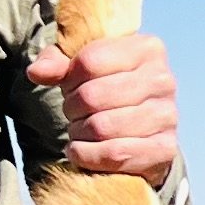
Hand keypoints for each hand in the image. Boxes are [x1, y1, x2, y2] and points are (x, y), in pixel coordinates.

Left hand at [29, 29, 177, 180]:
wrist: (143, 131)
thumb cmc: (108, 90)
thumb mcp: (81, 68)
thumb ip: (56, 62)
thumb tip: (36, 72)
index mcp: (147, 48)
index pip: (89, 61)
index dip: (68, 78)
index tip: (70, 86)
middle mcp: (163, 79)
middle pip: (92, 95)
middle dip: (72, 108)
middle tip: (73, 113)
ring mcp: (168, 116)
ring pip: (102, 127)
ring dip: (79, 133)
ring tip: (80, 131)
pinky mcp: (165, 149)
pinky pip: (115, 153)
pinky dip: (88, 156)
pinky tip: (83, 152)